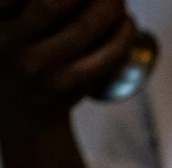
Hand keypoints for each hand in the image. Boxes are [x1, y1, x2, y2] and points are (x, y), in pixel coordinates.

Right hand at [0, 0, 135, 124]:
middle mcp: (8, 43)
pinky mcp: (68, 85)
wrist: (20, 117)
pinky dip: (123, 33)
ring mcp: (39, 67)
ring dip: (110, 4)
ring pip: (86, 26)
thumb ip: (19, 7)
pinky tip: (126, 21)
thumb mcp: (5, 26)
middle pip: (55, 1)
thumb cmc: (13, 56)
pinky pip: (106, 55)